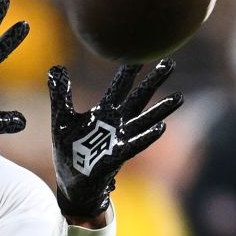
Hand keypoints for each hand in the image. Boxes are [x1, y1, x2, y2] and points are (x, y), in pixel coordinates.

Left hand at [48, 60, 182, 217]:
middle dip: (153, 81)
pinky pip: (135, 145)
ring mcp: (119, 140)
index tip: (140, 54)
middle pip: (138, 98)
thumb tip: (56, 68)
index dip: (129, 71)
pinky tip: (162, 127)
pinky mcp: (116, 157)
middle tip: (170, 62)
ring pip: (144, 121)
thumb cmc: (69, 151)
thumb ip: (60, 95)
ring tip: (179, 98)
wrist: (69, 181)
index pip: (119, 87)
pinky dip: (147, 136)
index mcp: (104, 112)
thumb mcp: (60, 118)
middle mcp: (116, 124)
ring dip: (161, 111)